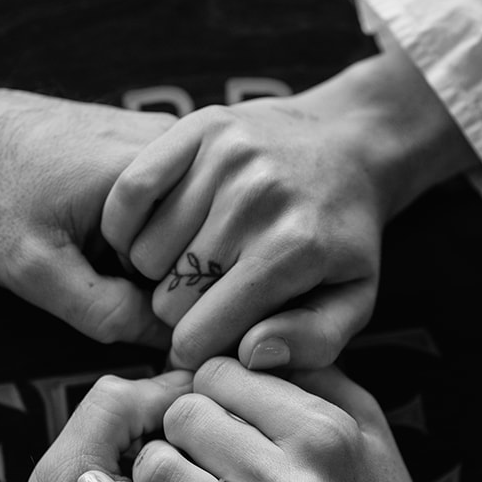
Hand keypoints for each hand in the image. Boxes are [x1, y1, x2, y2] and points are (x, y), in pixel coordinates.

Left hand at [0, 90, 175, 345]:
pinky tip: (95, 233)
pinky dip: (141, 230)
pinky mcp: (150, 146)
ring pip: (185, 224)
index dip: (167, 299)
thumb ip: (106, 311)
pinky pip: (168, 205)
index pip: (201, 261)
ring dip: (150, 252)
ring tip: (88, 249)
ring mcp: (165, 140)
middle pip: (200, 239)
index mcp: (155, 169)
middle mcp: (175, 144)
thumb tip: (168, 339)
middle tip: (94, 275)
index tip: (121, 307)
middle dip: (159, 274)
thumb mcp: (35, 269)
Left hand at [77, 357, 464, 481]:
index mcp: (324, 434)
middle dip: (178, 423)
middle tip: (193, 444)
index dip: (207, 384)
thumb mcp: (370, 428)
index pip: (221, 373)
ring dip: (152, 469)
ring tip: (170, 477)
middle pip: (183, 416)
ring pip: (159, 474)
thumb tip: (250, 335)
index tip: (214, 404)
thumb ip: (312, 372)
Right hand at [99, 50, 478, 369]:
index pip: (202, 331)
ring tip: (193, 259)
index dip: (197, 349)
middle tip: (209, 294)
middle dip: (182, 310)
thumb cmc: (342, 237)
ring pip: (143, 253)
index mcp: (295, 249)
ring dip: (159, 268)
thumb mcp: (353, 301)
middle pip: (169, 297)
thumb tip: (250, 354)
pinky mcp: (199, 126)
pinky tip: (158, 232)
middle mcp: (259, 198)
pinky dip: (129, 224)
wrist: (350, 145)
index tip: (210, 340)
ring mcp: (226, 157)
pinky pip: (129, 195)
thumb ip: (311, 344)